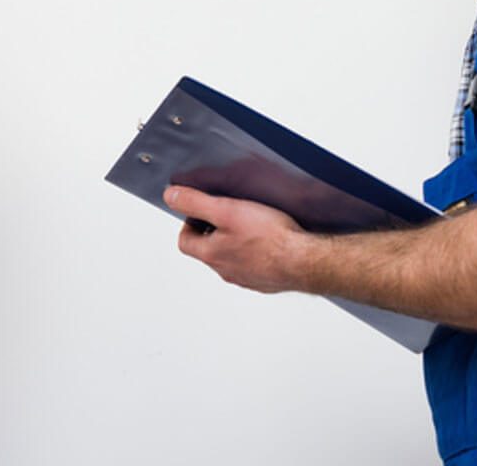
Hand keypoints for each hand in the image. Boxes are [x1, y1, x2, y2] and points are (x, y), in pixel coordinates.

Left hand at [164, 186, 308, 293]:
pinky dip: (254, 251)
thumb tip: (171, 196)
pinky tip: (269, 238)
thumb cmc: (270, 237)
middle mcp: (226, 271)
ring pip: (230, 257)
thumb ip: (196, 203)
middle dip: (213, 229)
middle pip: (207, 249)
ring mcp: (246, 278)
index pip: (185, 241)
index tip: (204, 210)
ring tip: (251, 222)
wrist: (305, 260)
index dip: (190, 222)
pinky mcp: (266, 280)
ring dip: (234, 240)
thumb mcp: (226, 210)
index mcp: (211, 255)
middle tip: (229, 212)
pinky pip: (252, 264)